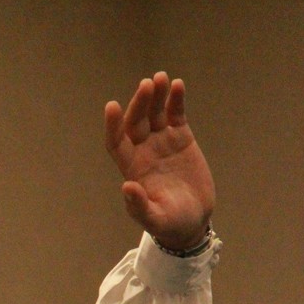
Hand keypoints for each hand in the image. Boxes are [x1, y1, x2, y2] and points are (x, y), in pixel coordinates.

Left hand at [105, 72, 215, 249]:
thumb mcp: (155, 219)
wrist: (192, 220)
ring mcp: (161, 142)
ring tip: (161, 79)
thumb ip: (139, 205)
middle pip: (136, 122)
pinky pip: (175, 115)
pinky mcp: (181, 138)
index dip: (112, 125)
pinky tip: (178, 86)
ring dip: (156, 96)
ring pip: (154, 113)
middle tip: (147, 85)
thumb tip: (127, 186)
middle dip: (139, 104)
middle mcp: (143, 151)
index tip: (111, 106)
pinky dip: (176, 100)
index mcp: (132, 169)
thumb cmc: (170, 224)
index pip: (116, 142)